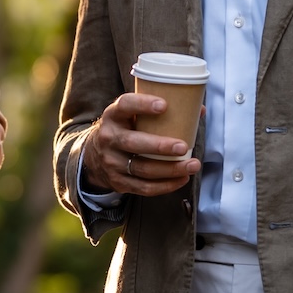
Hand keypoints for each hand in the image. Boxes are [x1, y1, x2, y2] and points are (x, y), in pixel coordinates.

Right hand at [78, 93, 200, 196]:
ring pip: (142, 169)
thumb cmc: (124, 129)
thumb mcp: (130, 114)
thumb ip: (158, 111)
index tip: (164, 105)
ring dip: (170, 169)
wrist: (94, 155)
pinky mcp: (118, 182)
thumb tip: (197, 110)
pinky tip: (182, 179)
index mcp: (113, 115)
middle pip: (133, 143)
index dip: (142, 104)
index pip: (125, 105)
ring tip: (192, 165)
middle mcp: (109, 138)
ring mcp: (112, 162)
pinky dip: (165, 185)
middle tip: (183, 147)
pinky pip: (144, 187)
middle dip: (160, 146)